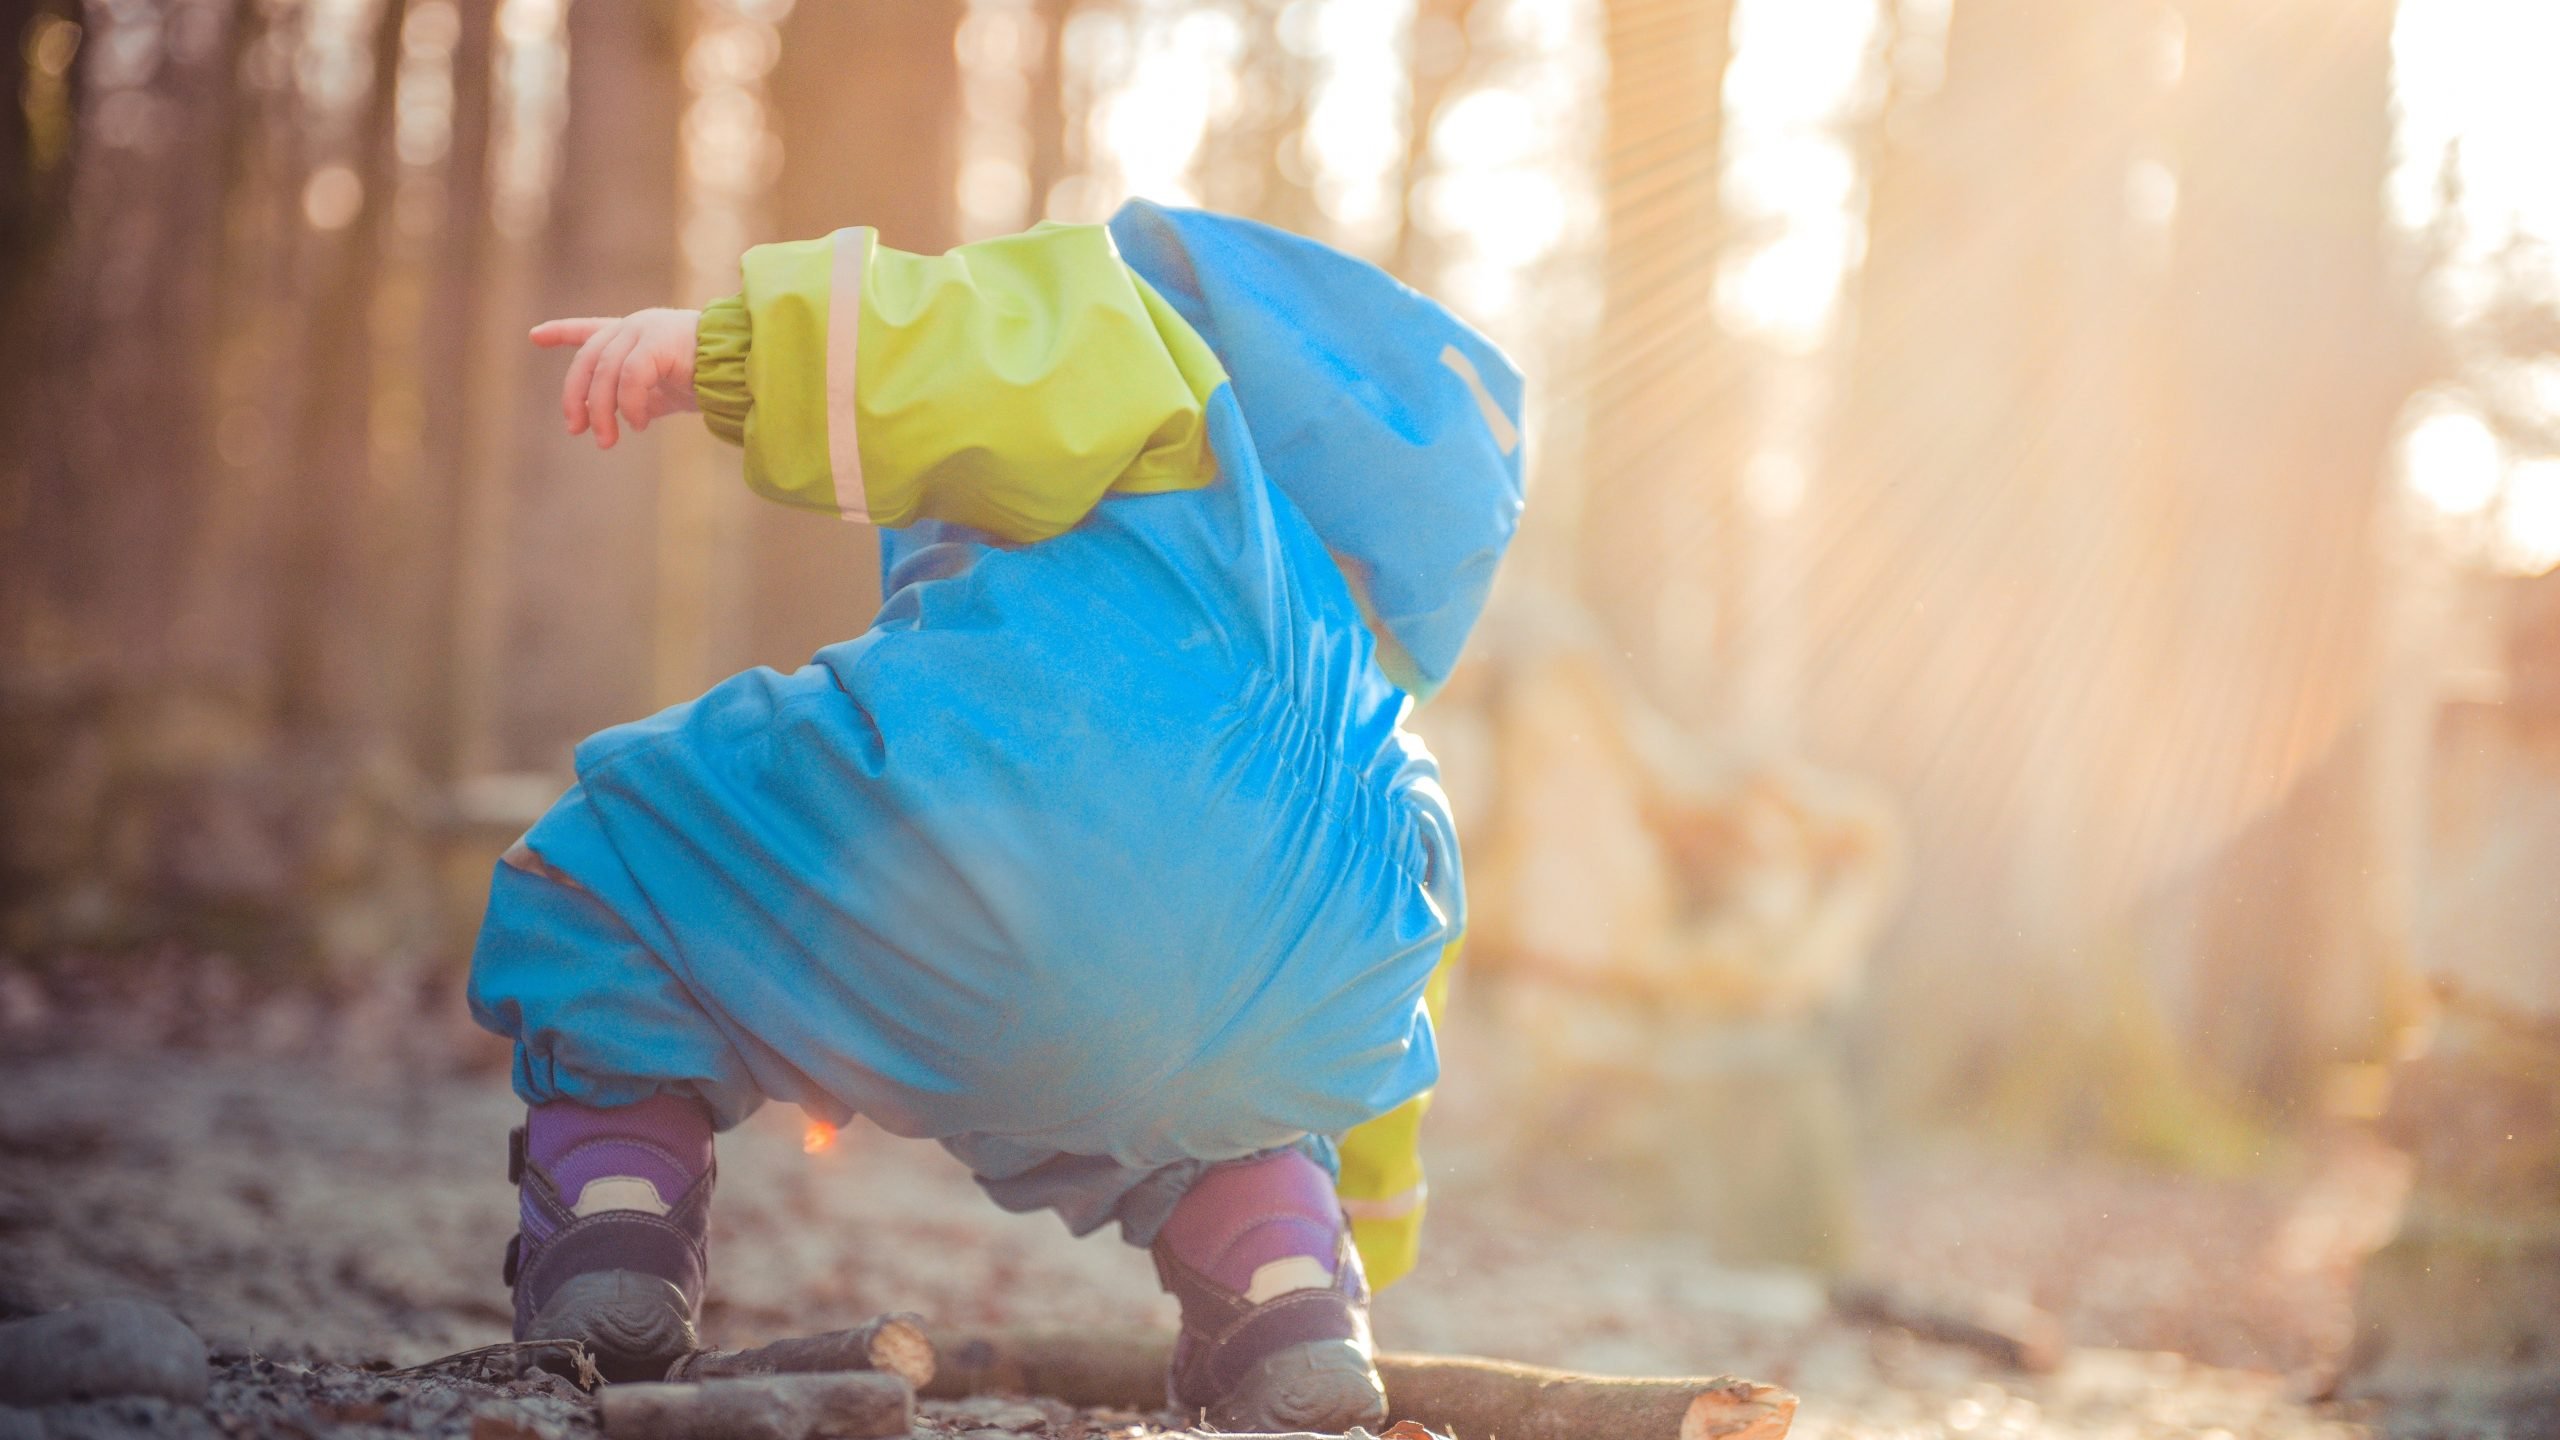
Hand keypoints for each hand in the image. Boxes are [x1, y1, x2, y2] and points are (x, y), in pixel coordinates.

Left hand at [530, 308, 701, 448]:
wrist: (743, 366)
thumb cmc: (711, 378)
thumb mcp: (665, 389)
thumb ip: (639, 397)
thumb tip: (617, 420)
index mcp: (634, 334)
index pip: (590, 331)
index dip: (561, 332)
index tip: (535, 336)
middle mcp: (634, 327)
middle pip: (588, 360)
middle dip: (576, 397)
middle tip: (576, 429)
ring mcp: (645, 330)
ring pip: (605, 373)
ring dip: (602, 411)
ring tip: (608, 440)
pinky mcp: (658, 341)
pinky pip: (630, 378)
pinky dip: (629, 405)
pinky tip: (637, 425)